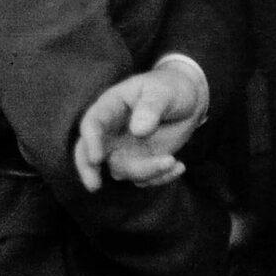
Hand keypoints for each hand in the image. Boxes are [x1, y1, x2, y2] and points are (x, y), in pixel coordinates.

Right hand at [73, 64, 206, 192]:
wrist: (188, 100)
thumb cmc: (169, 88)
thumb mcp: (163, 91)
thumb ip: (151, 107)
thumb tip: (138, 130)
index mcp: (110, 107)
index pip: (92, 124)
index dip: (91, 141)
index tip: (97, 159)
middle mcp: (111, 131)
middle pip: (88, 152)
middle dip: (87, 169)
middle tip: (93, 186)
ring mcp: (125, 149)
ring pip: (122, 169)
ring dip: (145, 172)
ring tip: (174, 162)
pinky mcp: (141, 162)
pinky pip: (144, 178)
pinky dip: (161, 178)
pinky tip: (179, 166)